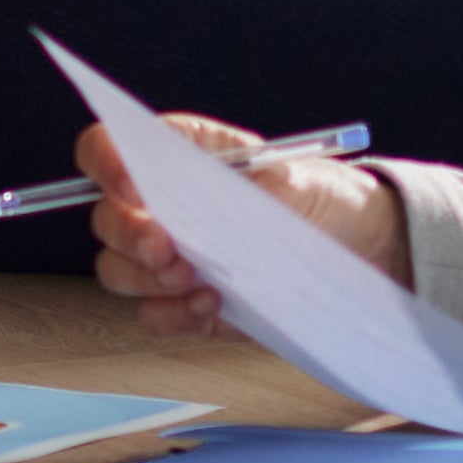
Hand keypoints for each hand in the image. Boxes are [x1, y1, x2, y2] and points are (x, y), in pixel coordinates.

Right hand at [79, 112, 401, 339]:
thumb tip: (204, 216)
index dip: (108, 163)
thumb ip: (241, 191)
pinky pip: (149, 314)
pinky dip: (171, 314)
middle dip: (130, 236)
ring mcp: (168, 256)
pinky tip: (212, 304)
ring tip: (197, 278)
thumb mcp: (292, 178)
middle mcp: (159, 204)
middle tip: (169, 250)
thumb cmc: (319, 197)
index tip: (137, 188)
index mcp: (176, 153)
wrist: (357, 248)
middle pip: (105, 218)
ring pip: (116, 269)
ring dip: (147, 278)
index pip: (106, 148)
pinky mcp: (182, 303)